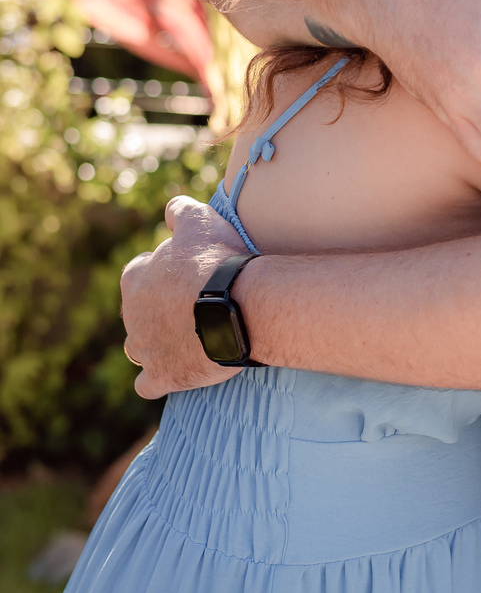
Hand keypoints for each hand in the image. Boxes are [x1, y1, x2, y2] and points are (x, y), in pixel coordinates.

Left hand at [121, 198, 250, 397]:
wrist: (238, 306)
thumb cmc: (218, 261)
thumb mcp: (201, 221)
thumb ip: (180, 210)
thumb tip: (171, 208)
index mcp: (135, 278)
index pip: (139, 273)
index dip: (163, 273)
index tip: (187, 275)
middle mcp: (131, 315)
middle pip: (140, 312)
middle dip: (159, 310)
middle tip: (194, 306)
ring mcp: (144, 348)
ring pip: (139, 348)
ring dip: (155, 344)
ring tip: (186, 339)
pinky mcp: (161, 376)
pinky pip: (148, 384)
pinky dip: (157, 379)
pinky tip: (173, 373)